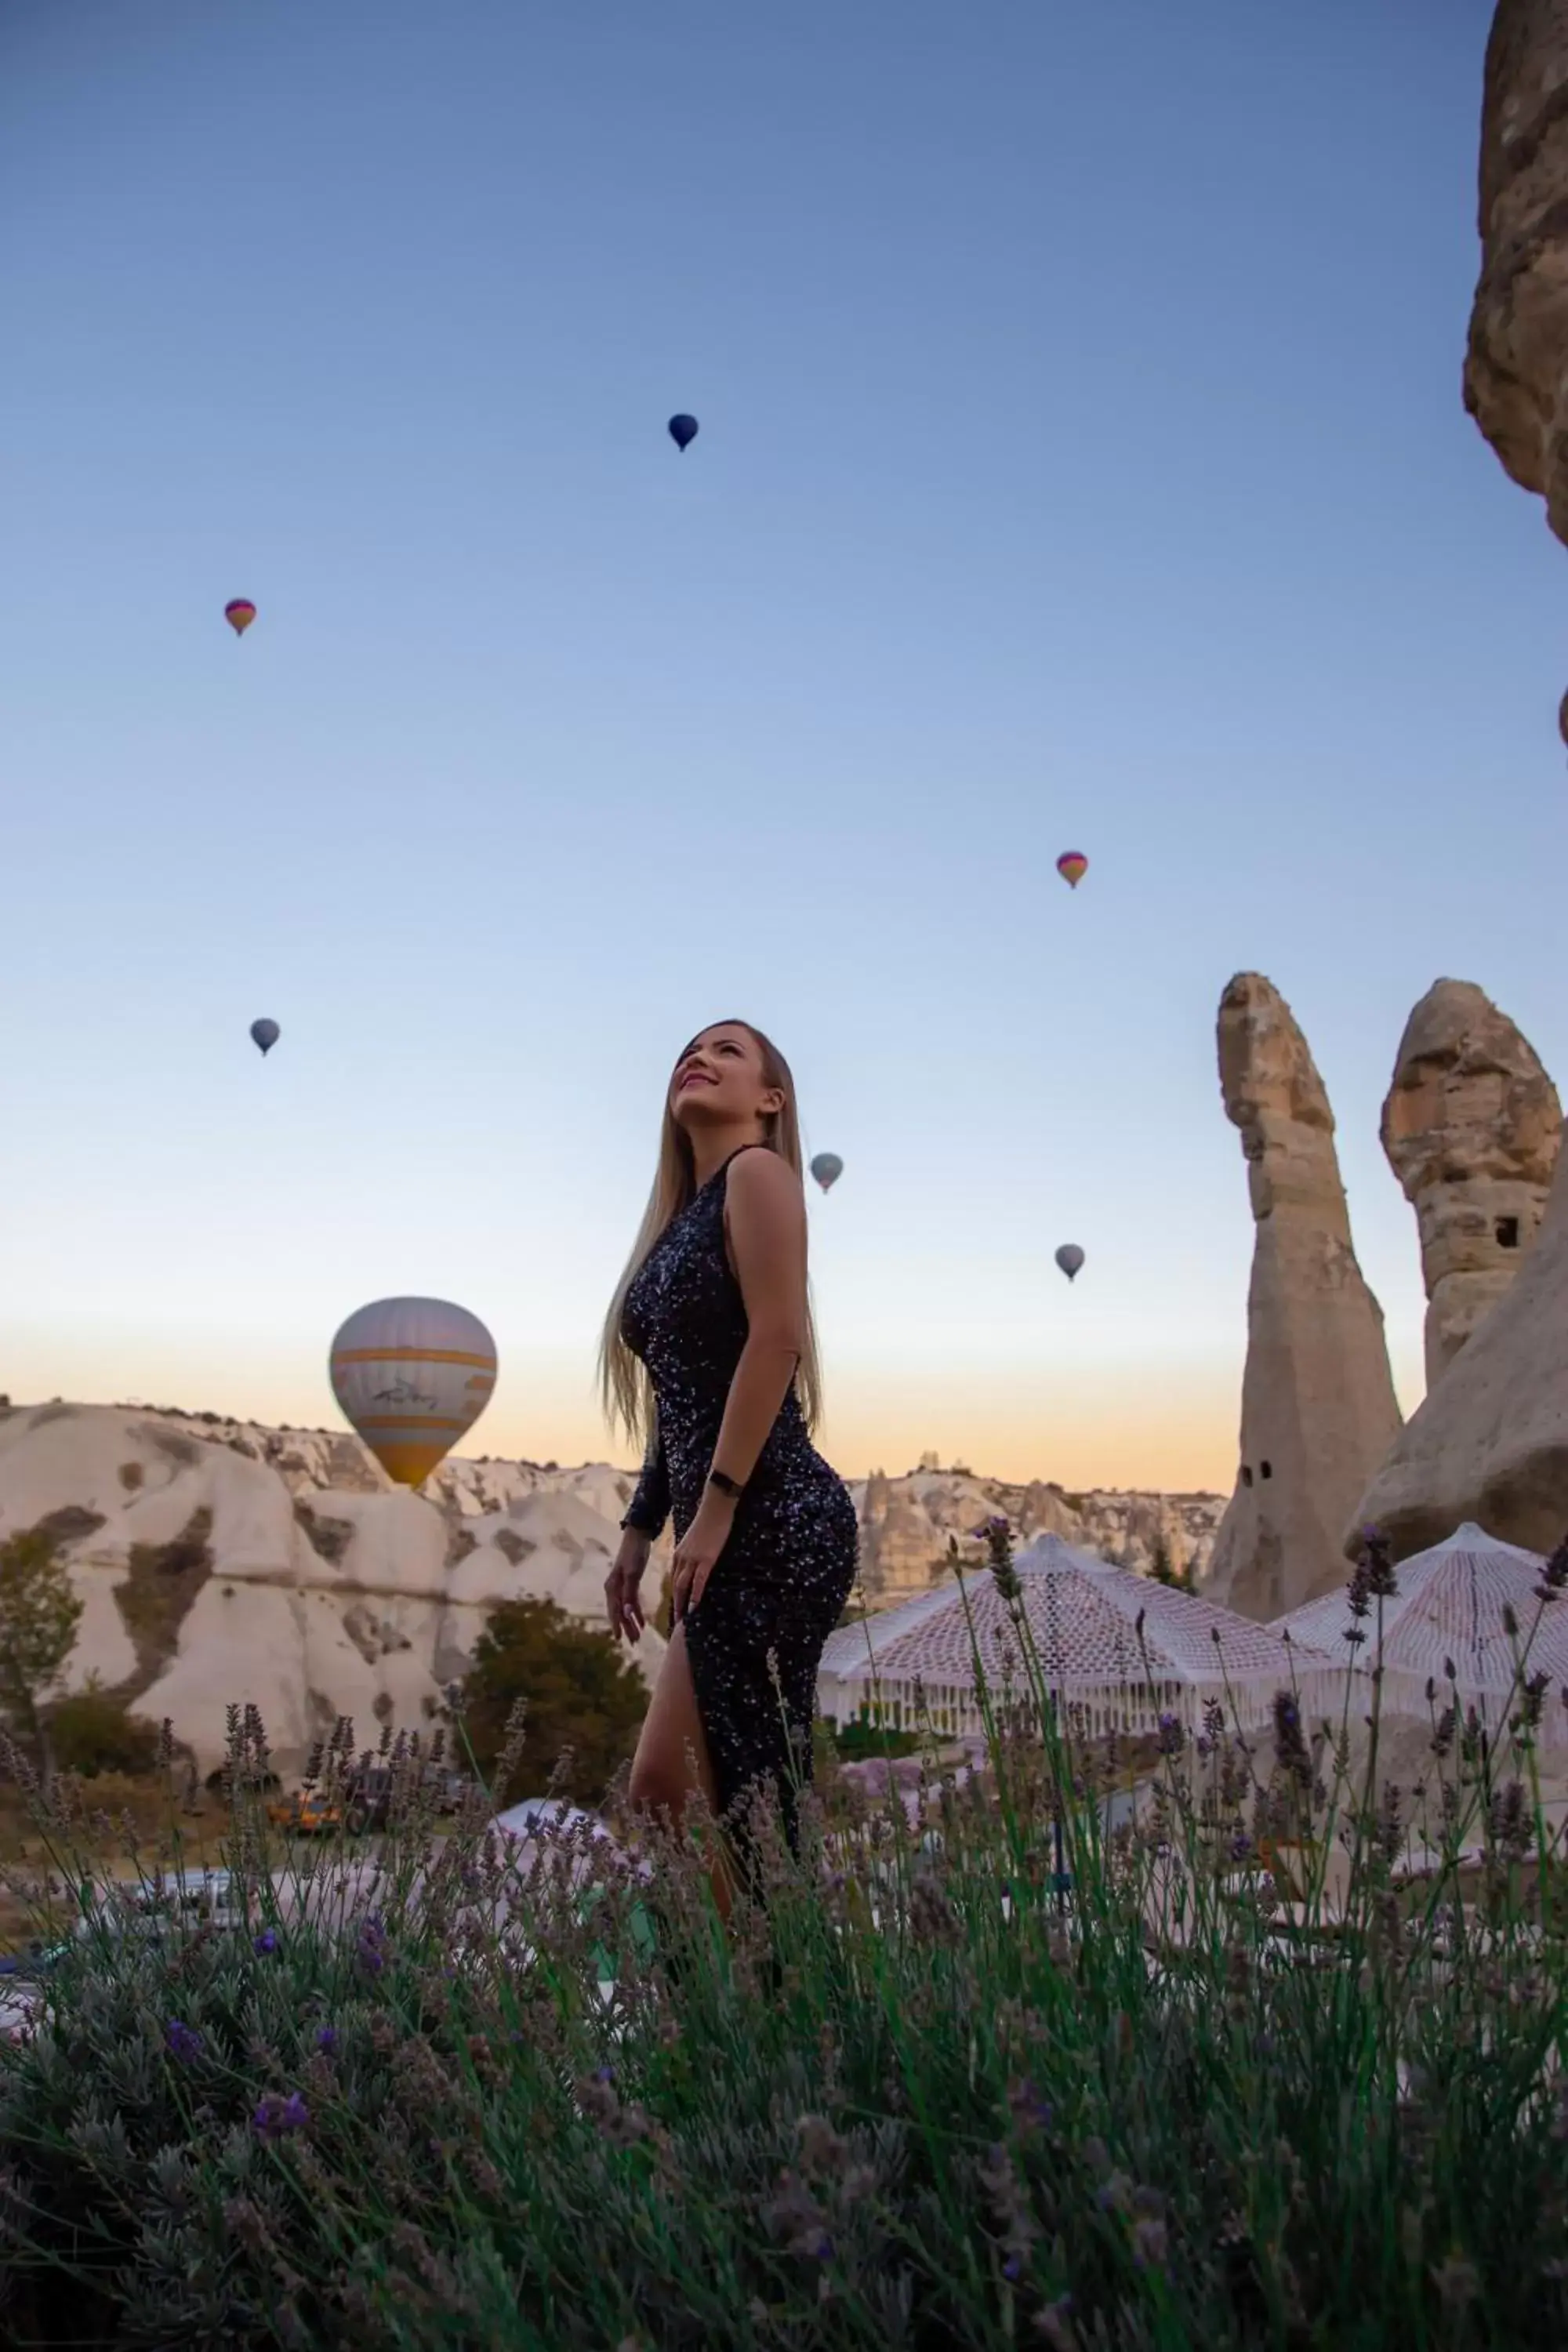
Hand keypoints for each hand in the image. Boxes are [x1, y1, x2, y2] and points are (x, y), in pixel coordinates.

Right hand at [605, 1530, 650, 1643]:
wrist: (638, 1536)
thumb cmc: (633, 1553)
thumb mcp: (632, 1573)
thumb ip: (629, 1593)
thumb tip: (626, 1612)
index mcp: (612, 1587)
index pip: (614, 1610)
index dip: (617, 1625)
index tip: (620, 1639)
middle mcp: (614, 1588)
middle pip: (619, 1612)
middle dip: (626, 1627)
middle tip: (634, 1642)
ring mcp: (621, 1586)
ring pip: (626, 1609)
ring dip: (632, 1622)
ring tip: (638, 1636)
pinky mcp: (630, 1583)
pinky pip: (632, 1602)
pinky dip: (636, 1612)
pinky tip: (642, 1621)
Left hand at [670, 1491, 735, 1622]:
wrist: (715, 1507)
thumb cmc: (708, 1522)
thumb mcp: (695, 1540)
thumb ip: (692, 1554)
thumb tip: (694, 1566)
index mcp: (679, 1554)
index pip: (674, 1579)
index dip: (674, 1596)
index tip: (676, 1608)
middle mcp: (682, 1558)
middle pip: (675, 1586)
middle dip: (675, 1605)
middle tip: (676, 1621)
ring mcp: (693, 1559)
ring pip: (683, 1586)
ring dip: (682, 1604)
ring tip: (683, 1619)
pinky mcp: (707, 1558)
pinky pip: (699, 1580)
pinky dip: (696, 1594)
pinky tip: (695, 1606)